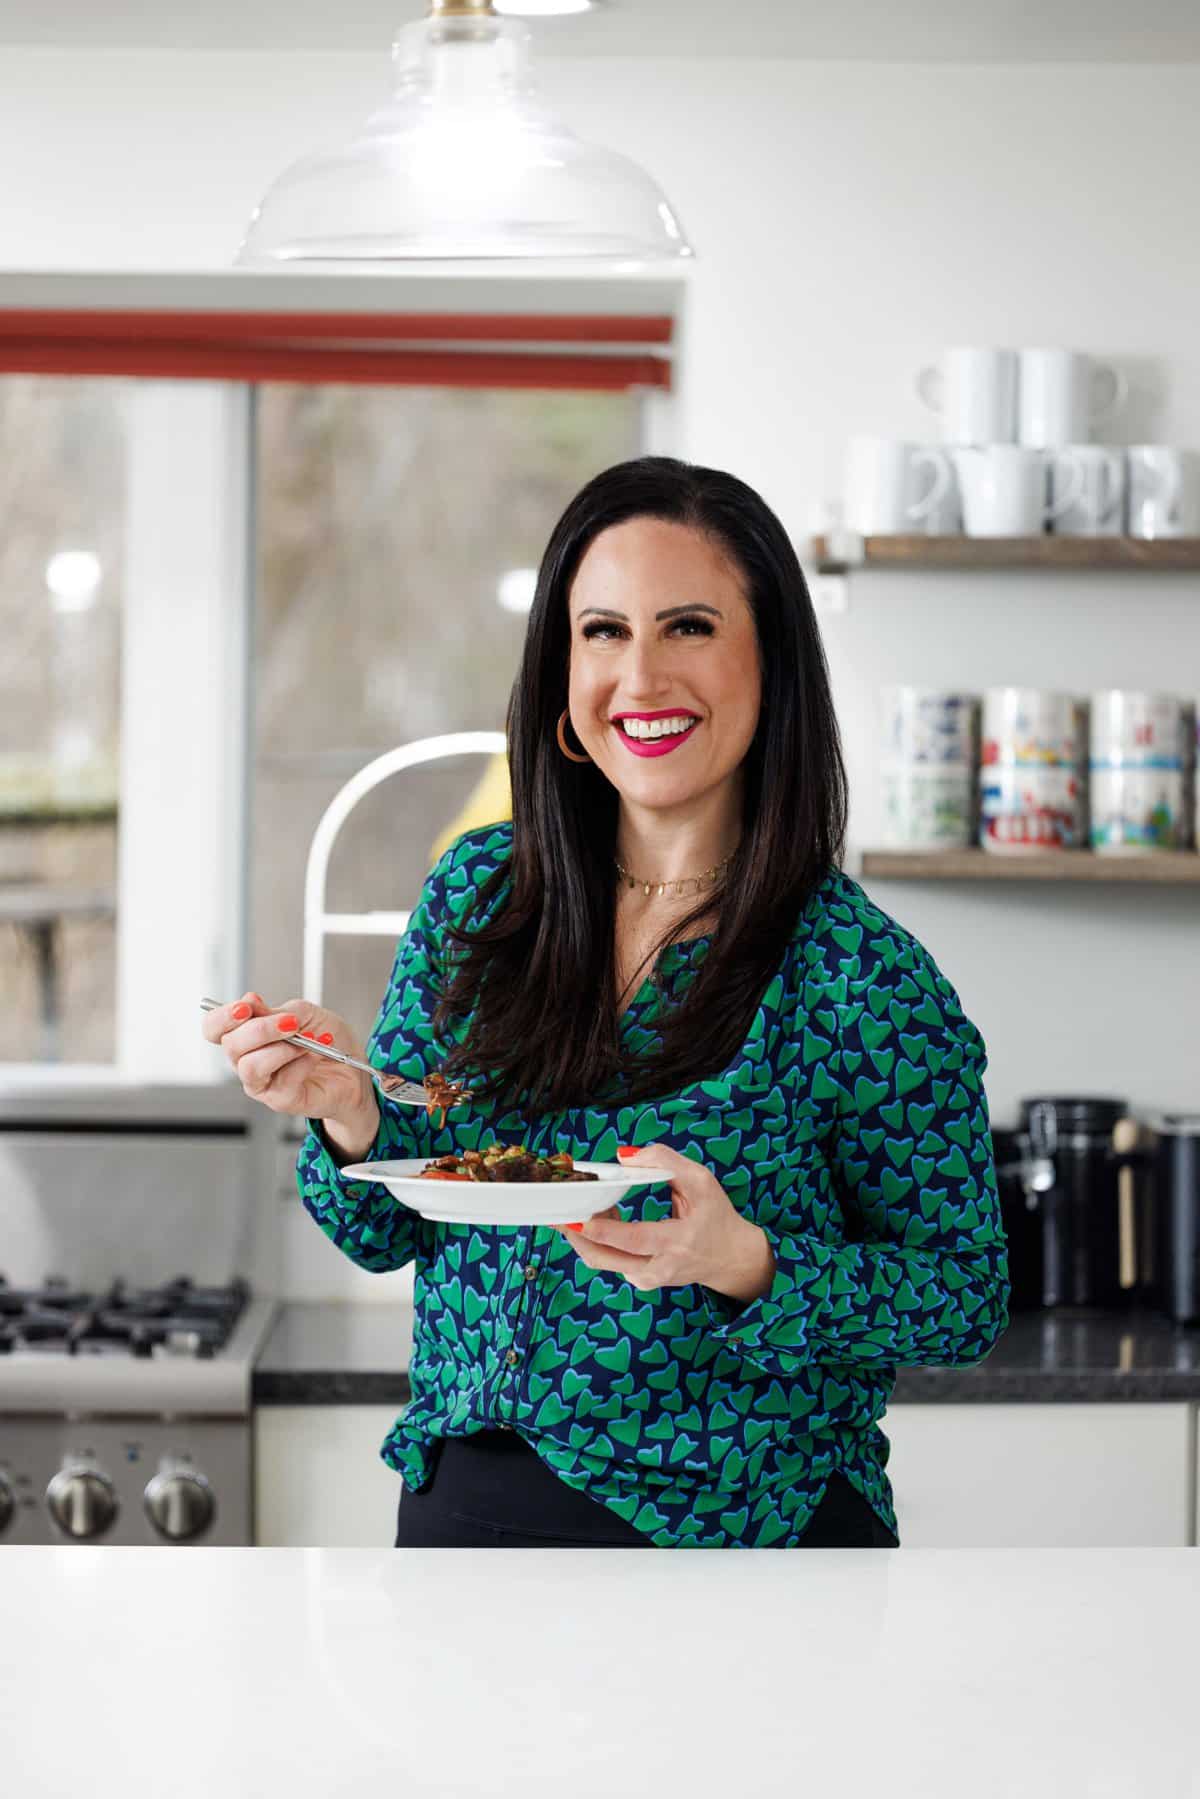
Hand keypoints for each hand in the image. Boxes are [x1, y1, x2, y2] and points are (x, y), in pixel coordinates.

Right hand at [201, 993, 374, 1123]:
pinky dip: (301, 1063)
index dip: (222, 1017)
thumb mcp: (304, 1014)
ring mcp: (262, 1083)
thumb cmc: (326, 1041)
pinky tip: (314, 1056)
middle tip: (291, 1022)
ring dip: (281, 1049)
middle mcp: (247, 1061)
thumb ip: (276, 1011)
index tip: (245, 1006)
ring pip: (250, 1067)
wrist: (353, 1069)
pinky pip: (281, 1081)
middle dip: (261, 1029)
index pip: (214, 1028)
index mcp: (247, 1037)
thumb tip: (250, 1002)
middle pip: (231, 1045)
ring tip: (307, 1042)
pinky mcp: (280, 1100)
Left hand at [552, 1142, 775, 1303]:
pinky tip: (601, 1217)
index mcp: (677, 1243)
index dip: (603, 1229)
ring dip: (584, 1233)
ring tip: (582, 1204)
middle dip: (576, 1233)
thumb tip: (624, 1156)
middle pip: (605, 1257)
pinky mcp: (639, 1281)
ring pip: (601, 1260)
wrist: (730, 1259)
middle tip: (556, 1209)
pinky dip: (596, 1239)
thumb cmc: (716, 1217)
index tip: (577, 1217)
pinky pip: (608, 1260)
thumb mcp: (701, 1181)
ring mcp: (647, 1279)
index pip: (634, 1239)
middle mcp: (658, 1268)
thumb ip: (665, 1161)